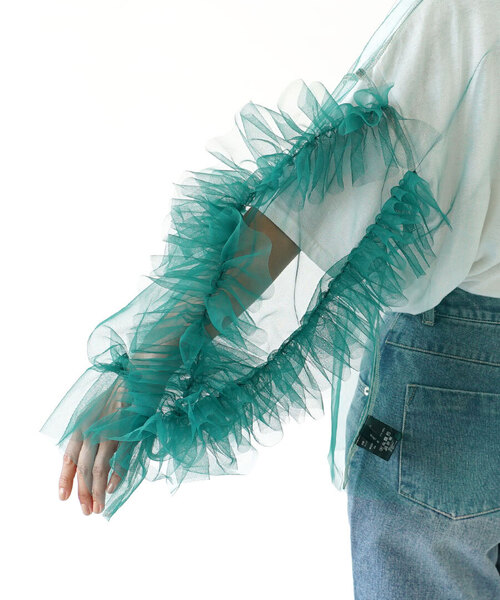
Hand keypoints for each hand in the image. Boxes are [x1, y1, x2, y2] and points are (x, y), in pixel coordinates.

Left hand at [58, 377, 126, 515]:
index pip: (69, 458)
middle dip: (83, 493)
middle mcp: (93, 431)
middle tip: (86, 511)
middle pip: (84, 469)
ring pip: (98, 469)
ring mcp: (111, 433)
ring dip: (97, 492)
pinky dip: (115, 476)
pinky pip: (119, 460)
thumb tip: (87, 460)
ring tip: (99, 508)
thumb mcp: (97, 414)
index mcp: (83, 426)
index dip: (65, 479)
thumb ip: (91, 435)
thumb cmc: (119, 396)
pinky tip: (111, 489)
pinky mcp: (128, 434)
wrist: (139, 379)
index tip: (63, 498)